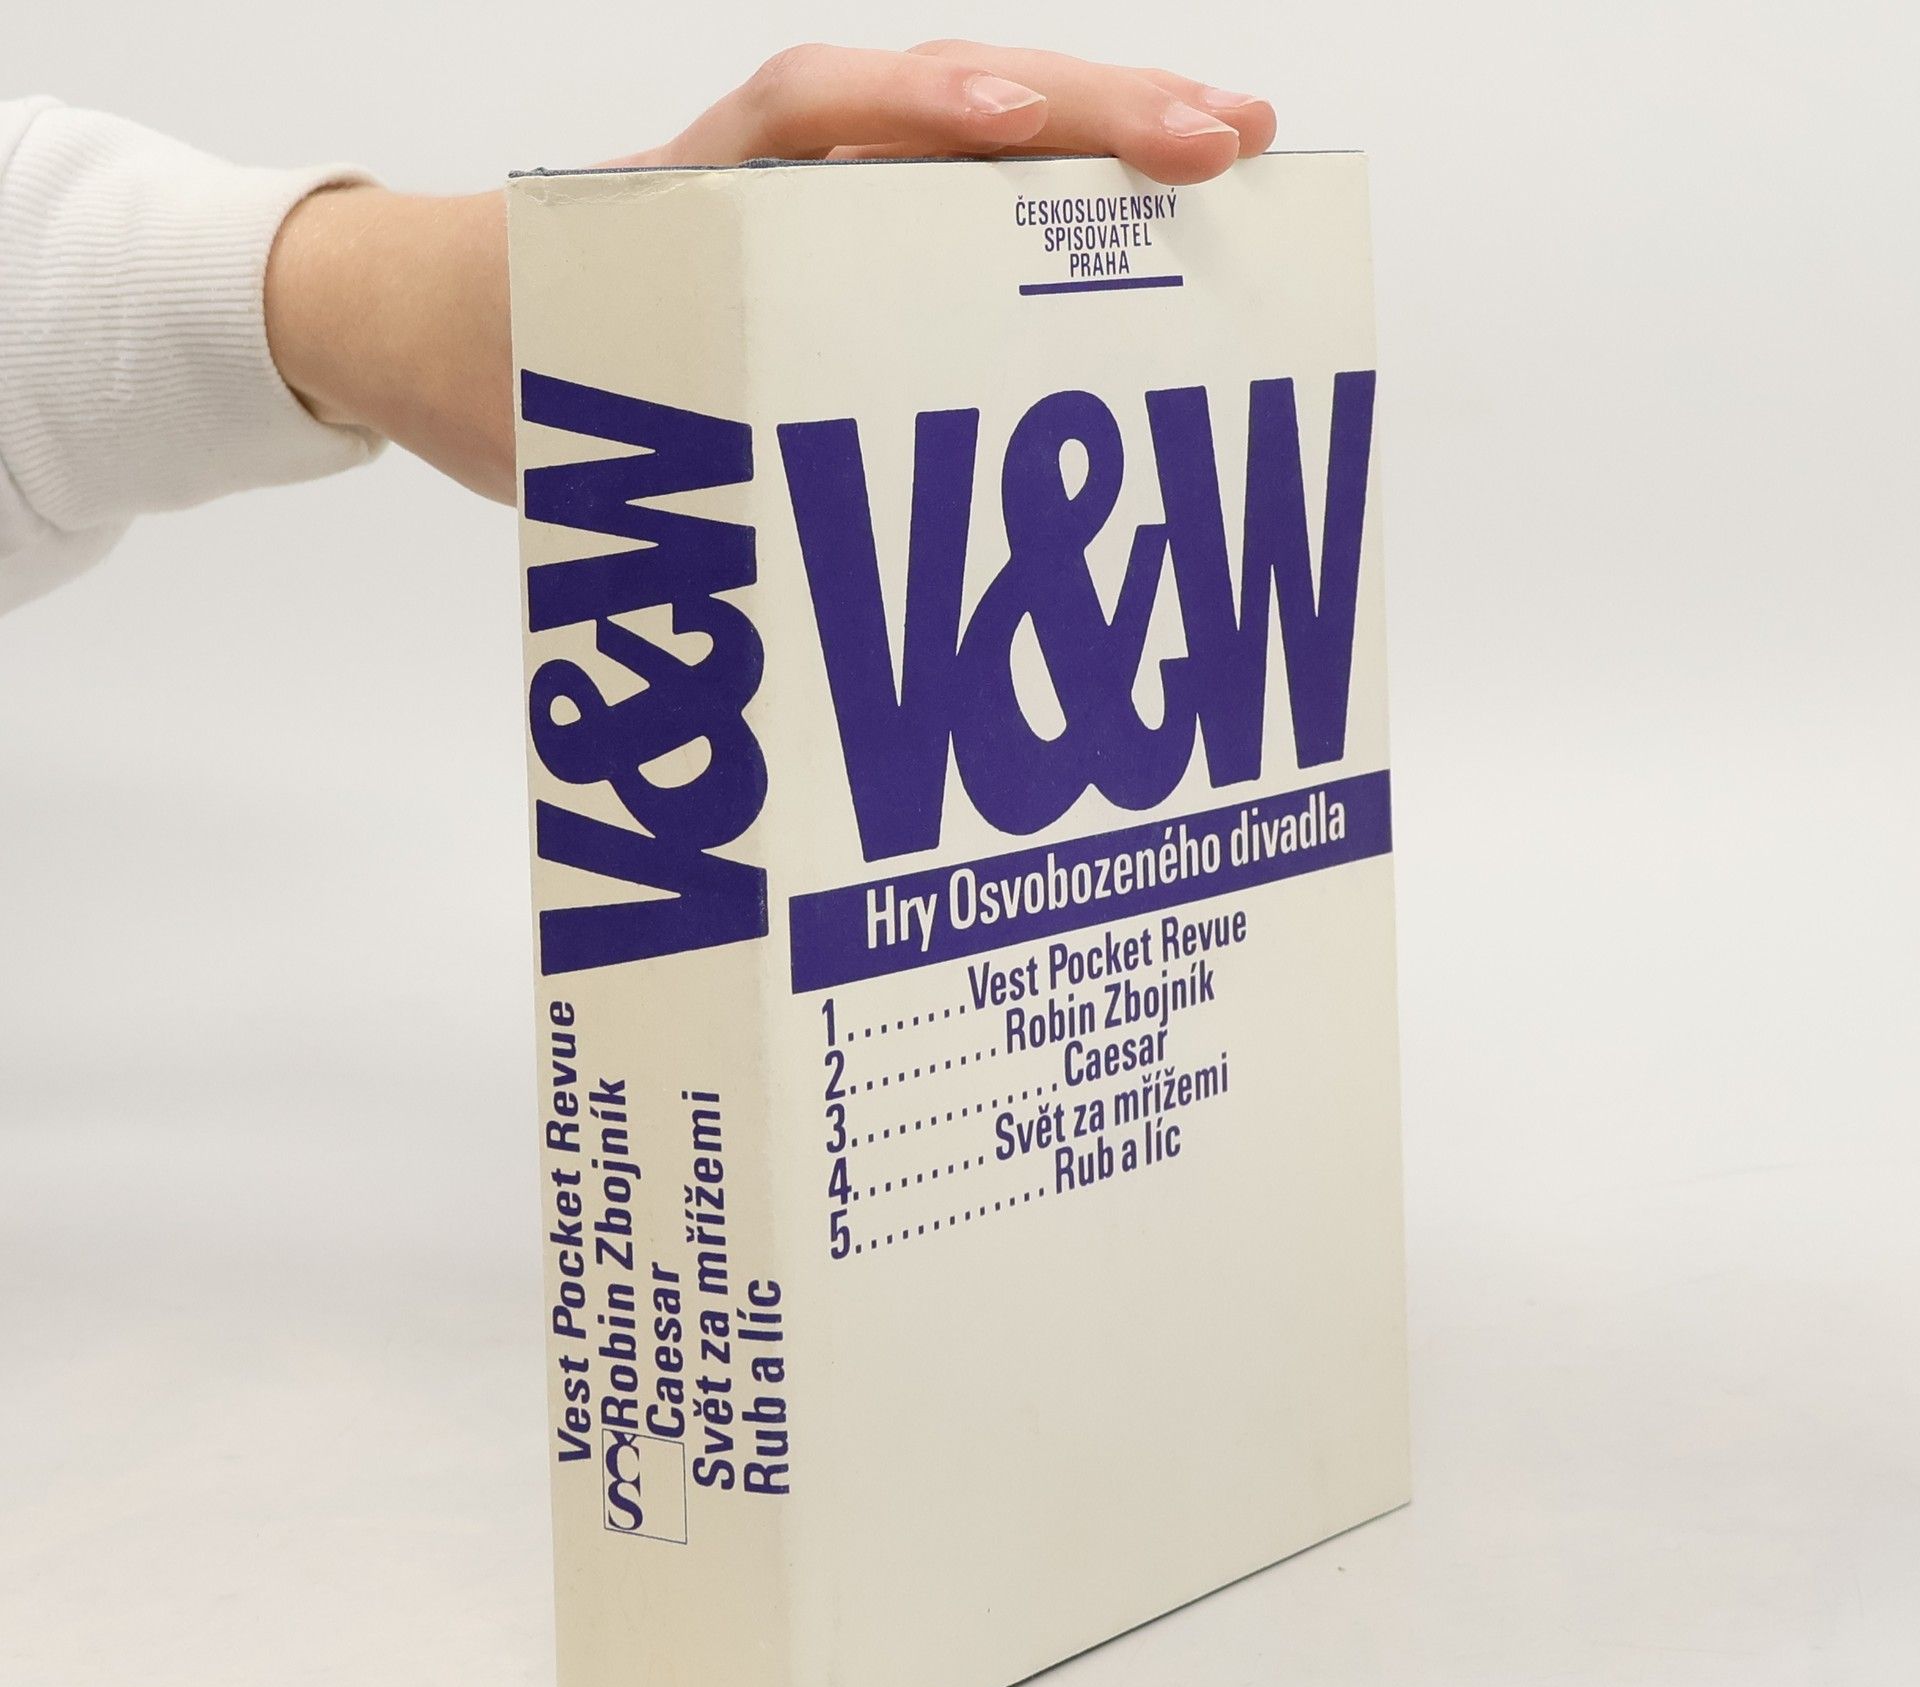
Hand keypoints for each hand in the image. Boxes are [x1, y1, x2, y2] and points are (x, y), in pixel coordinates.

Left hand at [265, 44, 1275, 503]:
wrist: (444, 317)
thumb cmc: (504, 356)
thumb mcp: (551, 417)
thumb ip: (624, 478)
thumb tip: (720, 605)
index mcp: (697, 187)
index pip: (817, 114)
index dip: (915, 117)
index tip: (1008, 133)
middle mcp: (779, 166)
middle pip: (944, 98)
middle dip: (1085, 107)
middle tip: (1219, 139)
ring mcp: (830, 187)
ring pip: (980, 136)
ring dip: (1105, 131)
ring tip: (1231, 147)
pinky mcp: (857, 228)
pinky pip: (971, 197)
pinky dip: (1064, 198)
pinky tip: (1153, 212)